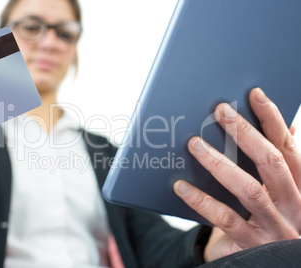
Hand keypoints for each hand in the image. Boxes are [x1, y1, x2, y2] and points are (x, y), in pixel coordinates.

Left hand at [173, 88, 300, 261]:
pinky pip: (226, 219)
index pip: (288, 147)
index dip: (273, 119)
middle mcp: (294, 206)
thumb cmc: (264, 219)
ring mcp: (275, 227)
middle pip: (272, 163)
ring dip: (220, 164)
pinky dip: (202, 201)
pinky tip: (181, 186)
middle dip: (246, 133)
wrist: (264, 264)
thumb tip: (279, 126)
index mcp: (300, 188)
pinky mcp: (252, 246)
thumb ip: (276, 166)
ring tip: (194, 144)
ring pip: (250, 190)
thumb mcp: (277, 193)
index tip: (254, 94)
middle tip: (220, 111)